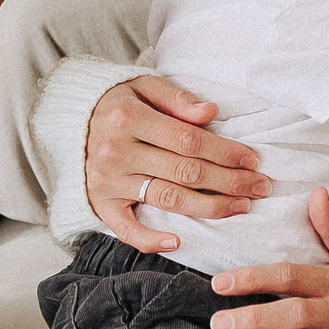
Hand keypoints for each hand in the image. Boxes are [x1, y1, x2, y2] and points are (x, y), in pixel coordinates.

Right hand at [86, 76, 273, 253]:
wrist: (68, 121)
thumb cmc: (116, 102)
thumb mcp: (142, 85)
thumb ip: (176, 98)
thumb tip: (211, 112)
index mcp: (128, 118)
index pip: (188, 140)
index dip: (225, 152)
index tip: (252, 160)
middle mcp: (116, 151)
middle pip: (185, 172)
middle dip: (228, 182)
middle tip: (260, 187)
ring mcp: (107, 181)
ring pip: (167, 199)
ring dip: (209, 208)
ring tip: (240, 207)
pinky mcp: (100, 204)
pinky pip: (125, 229)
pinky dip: (150, 240)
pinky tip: (178, 242)